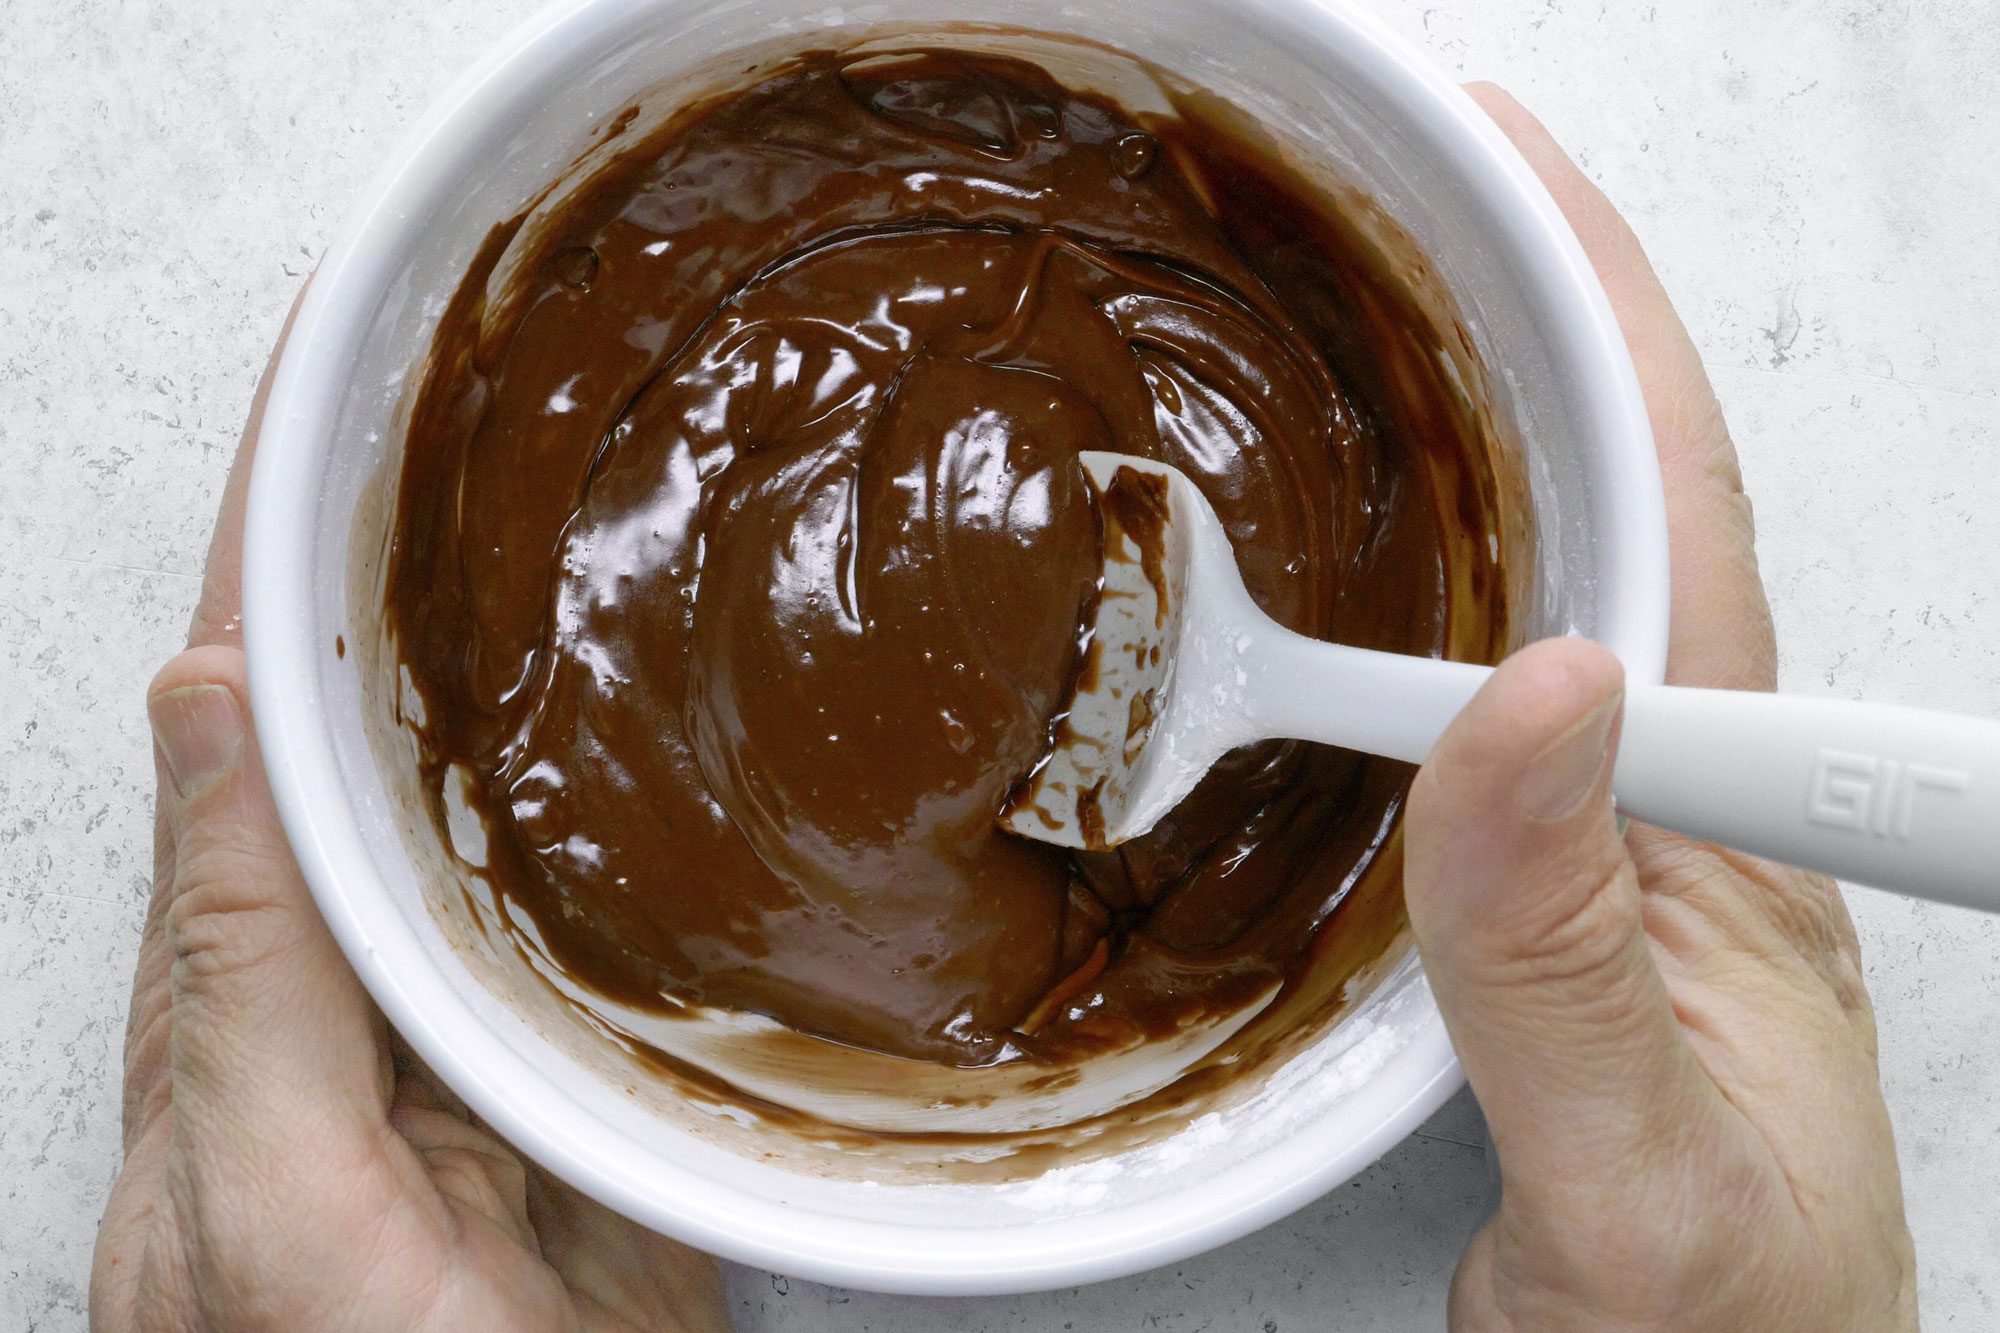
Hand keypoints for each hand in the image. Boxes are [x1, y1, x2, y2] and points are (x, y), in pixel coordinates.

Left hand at [89, 292, 729, 1331]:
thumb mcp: (265, 1194)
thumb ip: (241, 962)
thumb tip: (200, 700)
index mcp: (242, 998)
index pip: (251, 717)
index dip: (286, 549)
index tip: (339, 384)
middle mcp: (358, 996)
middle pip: (383, 733)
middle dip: (423, 563)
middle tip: (495, 393)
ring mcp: (483, 1044)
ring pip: (506, 805)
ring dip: (545, 655)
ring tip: (605, 499)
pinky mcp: (593, 1101)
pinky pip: (621, 916)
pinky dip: (656, 798)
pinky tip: (700, 721)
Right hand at [1402, 88, 1916, 1329]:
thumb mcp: (1649, 1178)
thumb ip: (1569, 966)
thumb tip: (1527, 703)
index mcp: (1739, 816)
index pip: (1682, 505)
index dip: (1597, 314)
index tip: (1489, 171)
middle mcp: (1672, 800)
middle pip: (1603, 506)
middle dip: (1504, 333)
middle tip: (1367, 212)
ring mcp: (1595, 848)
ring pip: (1519, 595)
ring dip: (1437, 453)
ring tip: (1324, 344)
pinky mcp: (1517, 908)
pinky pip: (1439, 715)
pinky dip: (1373, 617)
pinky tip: (1305, 598)